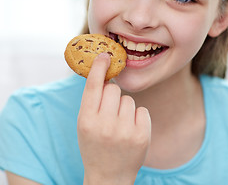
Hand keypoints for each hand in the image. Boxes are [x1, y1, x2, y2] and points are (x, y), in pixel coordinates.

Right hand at [77, 53, 150, 184]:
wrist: (109, 176)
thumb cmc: (94, 145)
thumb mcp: (84, 125)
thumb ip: (91, 102)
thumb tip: (104, 74)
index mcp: (86, 121)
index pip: (93, 87)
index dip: (99, 68)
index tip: (104, 55)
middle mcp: (105, 125)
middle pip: (113, 90)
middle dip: (112, 96)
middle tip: (109, 111)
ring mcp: (125, 131)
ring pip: (128, 100)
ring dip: (124, 108)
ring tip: (119, 126)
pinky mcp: (142, 136)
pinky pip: (141, 110)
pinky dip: (137, 117)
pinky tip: (130, 131)